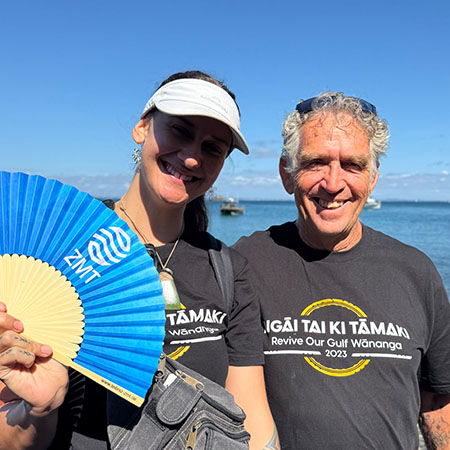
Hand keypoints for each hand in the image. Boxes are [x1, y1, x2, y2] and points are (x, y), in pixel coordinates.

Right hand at [0, 302, 68, 416]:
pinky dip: (25, 355)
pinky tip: (32, 361)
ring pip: (4, 339)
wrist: (56, 382)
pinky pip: (8, 355)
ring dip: (27, 343)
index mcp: (13, 333)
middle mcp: (4, 344)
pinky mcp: (2, 370)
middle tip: (22, 326)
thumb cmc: (53, 357)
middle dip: (6, 320)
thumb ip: (40, 325)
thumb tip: (45, 308)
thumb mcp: (48, 337)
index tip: (4, 306)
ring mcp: (1, 357)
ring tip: (41, 351)